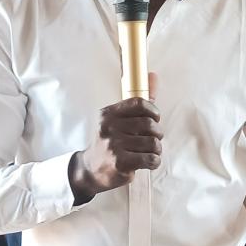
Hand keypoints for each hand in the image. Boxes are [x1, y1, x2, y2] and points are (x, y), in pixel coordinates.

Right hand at [69, 85, 162, 204]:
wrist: (89, 170)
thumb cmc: (109, 142)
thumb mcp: (117, 120)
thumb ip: (138, 101)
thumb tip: (153, 75)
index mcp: (108, 114)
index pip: (139, 103)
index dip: (153, 112)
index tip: (154, 120)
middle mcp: (109, 127)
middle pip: (149, 124)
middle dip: (156, 133)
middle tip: (152, 140)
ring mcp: (114, 145)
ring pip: (152, 142)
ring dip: (156, 149)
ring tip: (150, 152)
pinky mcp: (120, 163)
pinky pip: (150, 158)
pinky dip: (154, 161)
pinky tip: (148, 162)